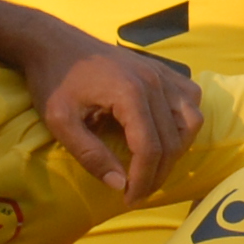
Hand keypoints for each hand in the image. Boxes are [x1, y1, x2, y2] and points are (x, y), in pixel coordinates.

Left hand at [30, 45, 204, 201]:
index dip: (143, 181)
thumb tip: (118, 185)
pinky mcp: (161, 69)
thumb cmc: (53, 81)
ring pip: (190, 121)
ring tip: (152, 167)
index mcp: (130, 94)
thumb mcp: (61, 123)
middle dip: (157, 175)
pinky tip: (165, 133)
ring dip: (176, 150)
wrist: (53, 43)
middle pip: (172, 141)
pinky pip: (190, 98)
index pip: (150, 149)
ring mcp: (161, 73)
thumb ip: (90, 156)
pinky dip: (185, 120)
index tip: (128, 200)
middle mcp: (154, 82)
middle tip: (137, 193)